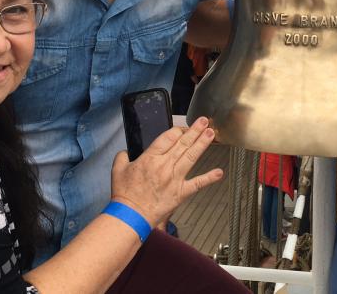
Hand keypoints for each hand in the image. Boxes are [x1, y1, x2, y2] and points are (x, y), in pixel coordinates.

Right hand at [109, 117, 223, 226]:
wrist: (131, 216)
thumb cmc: (125, 195)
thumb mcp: (117, 170)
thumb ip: (122, 157)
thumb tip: (125, 152)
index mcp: (150, 158)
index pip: (168, 138)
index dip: (177, 130)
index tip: (182, 128)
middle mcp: (165, 165)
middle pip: (183, 143)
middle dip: (195, 130)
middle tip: (204, 121)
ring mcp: (175, 179)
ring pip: (191, 157)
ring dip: (202, 144)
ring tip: (211, 133)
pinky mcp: (181, 193)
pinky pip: (197, 184)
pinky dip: (209, 178)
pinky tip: (219, 172)